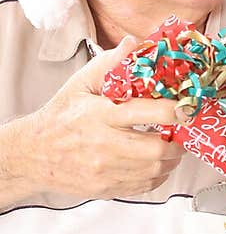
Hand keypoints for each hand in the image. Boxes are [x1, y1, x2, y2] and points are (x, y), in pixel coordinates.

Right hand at [12, 37, 182, 200]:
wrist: (33, 153)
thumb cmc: (60, 117)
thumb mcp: (81, 84)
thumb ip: (110, 64)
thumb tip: (134, 45)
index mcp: (101, 114)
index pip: (150, 112)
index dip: (175, 110)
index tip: (184, 107)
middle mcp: (104, 145)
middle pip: (157, 149)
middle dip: (178, 142)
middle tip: (181, 132)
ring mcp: (105, 170)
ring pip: (154, 170)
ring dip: (171, 159)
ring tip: (171, 146)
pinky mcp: (106, 188)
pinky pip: (144, 187)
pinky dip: (157, 175)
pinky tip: (155, 163)